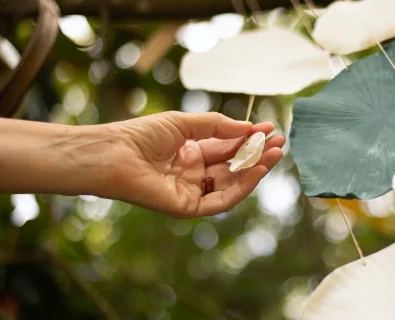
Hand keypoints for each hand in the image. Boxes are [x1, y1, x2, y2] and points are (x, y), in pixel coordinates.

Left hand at [101, 112, 283, 217]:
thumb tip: (249, 128)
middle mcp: (194, 174)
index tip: (268, 128)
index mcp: (191, 153)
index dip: (248, 139)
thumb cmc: (142, 135)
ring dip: (255, 170)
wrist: (115, 153)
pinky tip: (255, 170)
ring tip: (274, 153)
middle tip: (279, 141)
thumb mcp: (185, 123)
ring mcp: (192, 192)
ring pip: (231, 184)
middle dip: (256, 154)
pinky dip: (240, 187)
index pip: (227, 148)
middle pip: (233, 166)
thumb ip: (218, 126)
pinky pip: (220, 201)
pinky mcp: (188, 207)